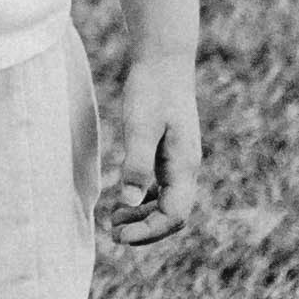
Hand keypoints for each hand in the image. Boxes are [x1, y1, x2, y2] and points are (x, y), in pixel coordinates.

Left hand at [98, 53, 203, 244]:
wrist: (164, 61)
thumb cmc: (151, 90)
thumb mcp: (140, 126)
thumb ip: (136, 162)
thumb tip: (129, 200)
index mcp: (184, 166)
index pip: (174, 215)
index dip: (149, 232)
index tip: (119, 237)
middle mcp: (186, 168)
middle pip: (173, 216)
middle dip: (145, 230)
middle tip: (112, 235)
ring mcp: (179, 162)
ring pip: (167, 204)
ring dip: (142, 218)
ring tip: (113, 221)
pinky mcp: (169, 154)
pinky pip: (161, 190)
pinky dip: (143, 201)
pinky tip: (122, 201)